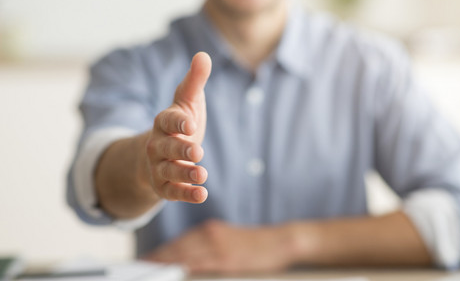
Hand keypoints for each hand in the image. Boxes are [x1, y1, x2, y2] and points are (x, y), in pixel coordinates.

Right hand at [144, 52, 211, 202]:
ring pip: (169, 171)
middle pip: (166, 148)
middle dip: (180, 150)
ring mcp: (159, 167)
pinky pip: (173, 192)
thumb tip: (203, 55)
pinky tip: (202, 195)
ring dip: (185, 173)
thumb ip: (194, 81)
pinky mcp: (165, 187)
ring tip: (202, 174)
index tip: (190, 123)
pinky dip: (186, 194)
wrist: (160, 154)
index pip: (167, 120)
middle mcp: (157, 145)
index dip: (178, 122)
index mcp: (164, 122)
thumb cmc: (179, 124)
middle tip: (198, 151)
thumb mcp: (187, 102)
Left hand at [144, 220, 296, 274]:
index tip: (143, 261)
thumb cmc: (254, 243)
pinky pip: (202, 263)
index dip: (159, 252)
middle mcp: (209, 235)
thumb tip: (186, 259)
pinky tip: (175, 270)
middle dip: (156, 258)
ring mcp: (218, 246)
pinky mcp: (228, 258)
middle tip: (137, 266)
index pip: (178, 242)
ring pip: (185, 255)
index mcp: (208, 230)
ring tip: (148, 270)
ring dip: (164, 263)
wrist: (280, 240)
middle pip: (177, 248)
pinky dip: (186, 266)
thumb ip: (207, 246)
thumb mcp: (227, 239)